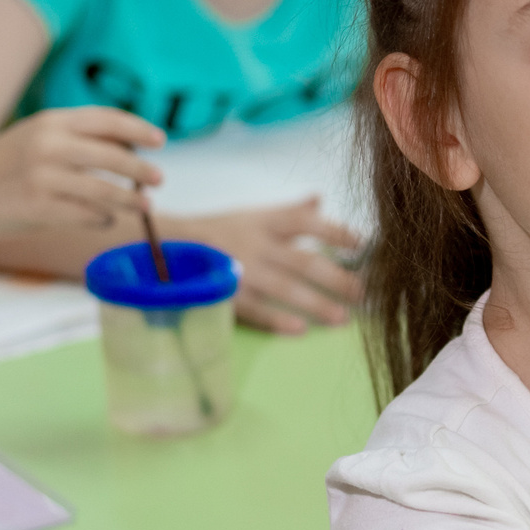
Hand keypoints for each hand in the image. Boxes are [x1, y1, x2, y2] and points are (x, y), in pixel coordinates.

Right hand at [0, 106, 164, 230]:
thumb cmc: (9, 161)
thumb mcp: (39, 134)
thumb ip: (78, 137)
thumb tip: (131, 149)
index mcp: (53, 121)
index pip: (108, 120)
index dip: (139, 130)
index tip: (160, 141)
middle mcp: (50, 146)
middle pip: (113, 157)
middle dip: (141, 170)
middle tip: (159, 178)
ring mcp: (45, 178)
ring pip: (105, 192)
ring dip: (130, 201)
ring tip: (146, 206)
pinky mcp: (40, 209)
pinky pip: (87, 216)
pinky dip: (102, 218)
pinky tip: (106, 218)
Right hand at [177, 202, 362, 334]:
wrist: (166, 247)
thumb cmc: (217, 231)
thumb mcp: (253, 215)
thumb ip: (288, 211)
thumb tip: (319, 198)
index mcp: (264, 222)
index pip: (306, 222)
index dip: (336, 232)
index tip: (363, 244)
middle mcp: (256, 244)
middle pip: (304, 261)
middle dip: (337, 278)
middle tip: (363, 292)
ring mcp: (241, 271)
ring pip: (286, 289)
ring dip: (316, 304)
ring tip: (342, 319)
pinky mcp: (225, 295)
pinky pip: (256, 311)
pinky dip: (277, 321)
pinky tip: (300, 330)